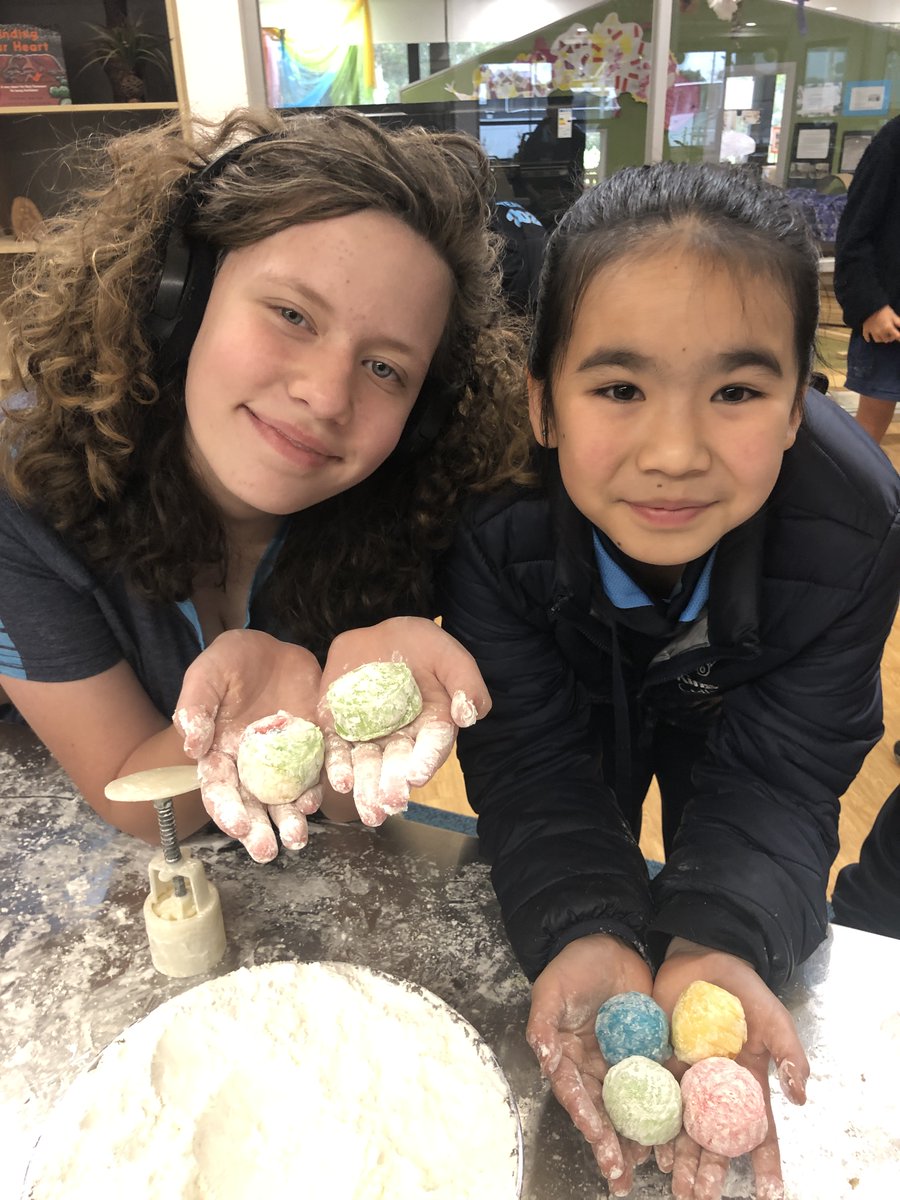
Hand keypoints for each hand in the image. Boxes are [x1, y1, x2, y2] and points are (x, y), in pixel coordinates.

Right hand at [173, 630, 324, 862]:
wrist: (272, 649)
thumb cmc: (230, 662)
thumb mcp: (206, 675)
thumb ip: (196, 706)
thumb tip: (191, 746)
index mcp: (220, 755)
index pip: (220, 790)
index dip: (227, 810)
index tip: (237, 825)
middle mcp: (251, 766)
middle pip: (253, 804)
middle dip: (259, 830)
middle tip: (267, 851)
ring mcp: (284, 760)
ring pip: (286, 798)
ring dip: (290, 820)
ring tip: (297, 837)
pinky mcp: (312, 747)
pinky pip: (316, 773)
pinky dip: (317, 787)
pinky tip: (318, 799)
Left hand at [319, 617, 490, 824]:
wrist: (379, 635)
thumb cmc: (421, 645)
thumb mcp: (448, 655)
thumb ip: (465, 682)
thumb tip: (469, 715)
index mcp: (433, 725)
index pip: (432, 747)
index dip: (424, 761)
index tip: (416, 777)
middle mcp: (403, 738)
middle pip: (399, 765)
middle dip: (394, 786)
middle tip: (390, 803)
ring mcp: (370, 737)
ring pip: (368, 766)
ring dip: (367, 788)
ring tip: (368, 808)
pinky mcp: (341, 730)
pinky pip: (338, 751)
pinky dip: (338, 767)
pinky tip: (340, 781)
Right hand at [526, 935, 655, 1196]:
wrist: (608, 941)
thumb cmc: (573, 965)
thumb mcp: (551, 991)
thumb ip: (543, 1024)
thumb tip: (544, 1057)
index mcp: (568, 1057)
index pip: (576, 1094)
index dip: (586, 1119)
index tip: (599, 1141)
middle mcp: (595, 1067)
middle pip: (603, 1111)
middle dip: (612, 1145)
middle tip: (622, 1175)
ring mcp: (623, 1062)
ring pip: (632, 1106)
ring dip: (639, 1136)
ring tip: (653, 1164)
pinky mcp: (649, 1052)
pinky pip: (659, 1082)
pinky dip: (667, 1107)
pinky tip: (678, 1130)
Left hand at [652, 940, 808, 1199]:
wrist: (703, 956)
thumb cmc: (744, 987)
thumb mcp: (773, 1016)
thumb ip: (788, 1053)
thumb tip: (802, 1096)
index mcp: (747, 1082)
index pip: (759, 1131)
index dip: (764, 1164)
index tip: (768, 1195)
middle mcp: (716, 1087)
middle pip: (715, 1138)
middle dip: (710, 1171)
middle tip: (701, 1198)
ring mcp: (687, 1077)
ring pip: (684, 1126)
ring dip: (680, 1158)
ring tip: (676, 1186)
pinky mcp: (659, 1061)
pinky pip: (653, 1097)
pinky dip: (650, 1124)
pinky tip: (645, 1147)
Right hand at [862, 305, 899, 342]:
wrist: (870, 305)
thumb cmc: (884, 309)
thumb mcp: (893, 315)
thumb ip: (898, 323)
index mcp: (888, 328)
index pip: (896, 336)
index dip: (899, 337)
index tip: (899, 337)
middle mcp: (880, 332)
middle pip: (887, 340)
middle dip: (890, 337)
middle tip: (891, 333)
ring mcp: (872, 332)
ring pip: (878, 340)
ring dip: (881, 338)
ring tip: (883, 335)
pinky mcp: (866, 329)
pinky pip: (866, 337)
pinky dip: (868, 338)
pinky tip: (869, 339)